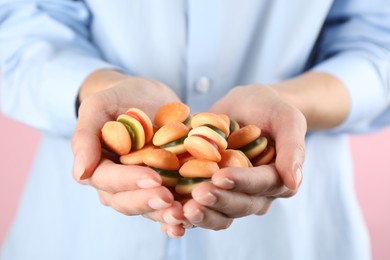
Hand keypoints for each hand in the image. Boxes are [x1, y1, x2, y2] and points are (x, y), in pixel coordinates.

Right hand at [71, 70, 185, 233]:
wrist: (147, 97)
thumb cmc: (119, 98)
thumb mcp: (98, 106)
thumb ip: (85, 136)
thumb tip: (80, 173)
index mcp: (97, 166)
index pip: (108, 180)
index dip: (128, 181)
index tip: (153, 178)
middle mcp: (117, 183)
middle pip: (126, 201)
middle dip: (147, 202)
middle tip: (169, 200)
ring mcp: (141, 187)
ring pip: (148, 208)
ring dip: (164, 214)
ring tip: (183, 215)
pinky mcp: (164, 186)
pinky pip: (169, 203)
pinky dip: (180, 211)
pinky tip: (193, 217)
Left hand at [182, 84, 305, 229]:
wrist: (247, 106)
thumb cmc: (269, 108)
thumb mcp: (286, 119)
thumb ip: (293, 147)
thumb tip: (294, 181)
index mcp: (277, 179)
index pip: (261, 185)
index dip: (241, 183)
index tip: (220, 176)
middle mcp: (256, 193)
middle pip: (240, 205)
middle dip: (218, 201)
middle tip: (196, 195)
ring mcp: (233, 195)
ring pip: (220, 214)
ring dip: (202, 214)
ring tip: (181, 210)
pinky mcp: (213, 192)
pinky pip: (201, 208)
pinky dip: (186, 214)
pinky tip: (170, 213)